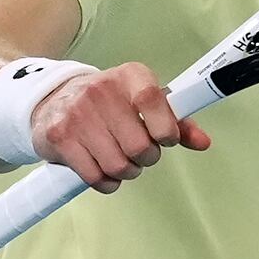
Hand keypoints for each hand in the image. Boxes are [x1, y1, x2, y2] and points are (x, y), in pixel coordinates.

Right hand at [29, 62, 211, 192]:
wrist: (54, 100)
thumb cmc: (110, 103)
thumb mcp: (143, 101)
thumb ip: (176, 121)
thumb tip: (203, 142)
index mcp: (130, 75)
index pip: (153, 100)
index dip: (166, 128)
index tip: (167, 139)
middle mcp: (101, 90)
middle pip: (139, 145)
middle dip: (147, 158)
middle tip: (142, 153)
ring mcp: (77, 113)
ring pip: (118, 165)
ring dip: (127, 172)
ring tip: (123, 160)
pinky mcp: (60, 137)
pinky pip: (95, 176)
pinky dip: (107, 182)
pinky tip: (105, 169)